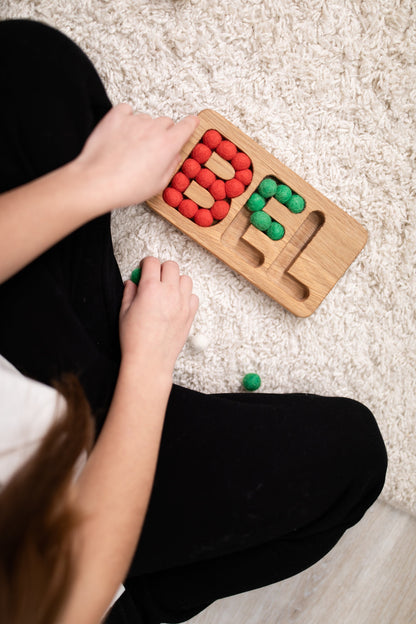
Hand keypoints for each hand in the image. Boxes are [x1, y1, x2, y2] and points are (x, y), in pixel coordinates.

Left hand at [74, 104, 198, 211]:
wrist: (98, 182)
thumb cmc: (126, 187)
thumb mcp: (159, 184)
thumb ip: (171, 165)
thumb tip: (174, 155)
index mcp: (168, 144)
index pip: (187, 125)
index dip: (190, 124)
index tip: (191, 122)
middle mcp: (153, 128)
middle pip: (166, 122)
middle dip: (162, 133)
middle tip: (151, 150)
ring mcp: (134, 120)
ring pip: (145, 118)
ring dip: (142, 128)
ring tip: (131, 148)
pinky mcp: (116, 117)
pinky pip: (126, 110)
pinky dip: (126, 118)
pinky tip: (122, 133)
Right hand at [119, 257, 198, 375]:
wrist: (150, 360)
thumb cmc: (136, 340)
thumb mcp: (124, 312)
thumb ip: (129, 292)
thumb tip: (132, 283)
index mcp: (150, 289)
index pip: (152, 262)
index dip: (145, 263)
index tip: (143, 269)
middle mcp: (169, 293)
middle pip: (171, 265)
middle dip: (161, 269)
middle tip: (154, 279)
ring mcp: (182, 303)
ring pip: (185, 278)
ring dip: (175, 280)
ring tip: (166, 291)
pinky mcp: (190, 314)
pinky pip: (193, 295)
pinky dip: (186, 296)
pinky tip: (175, 303)